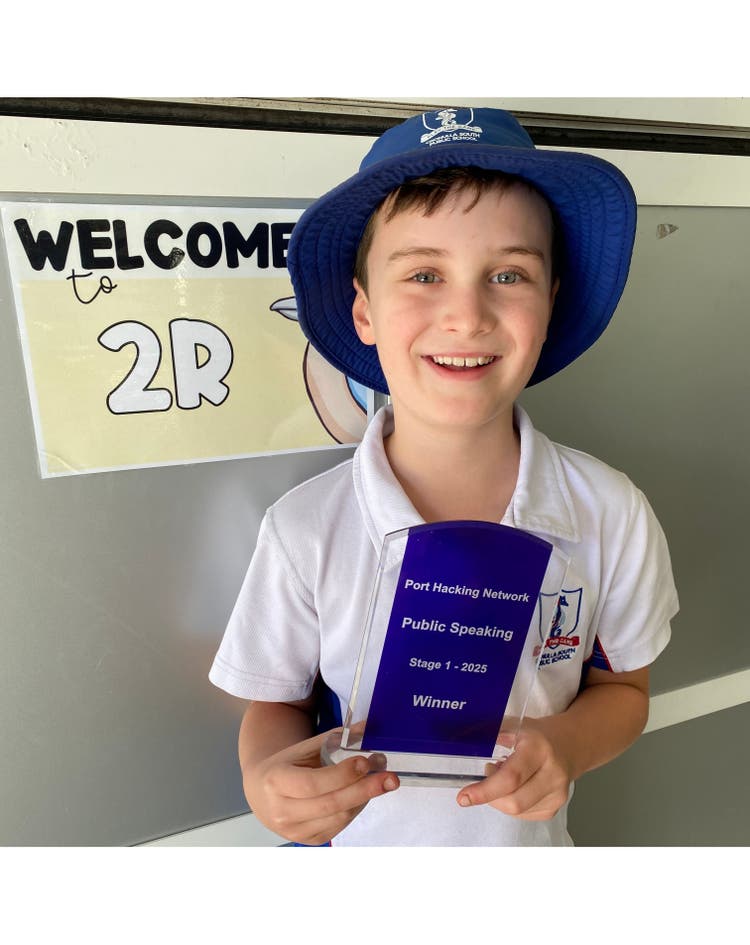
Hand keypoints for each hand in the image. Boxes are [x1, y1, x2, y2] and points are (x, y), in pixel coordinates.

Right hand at [244, 729, 398, 844]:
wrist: (262, 793)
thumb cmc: (287, 765)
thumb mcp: (304, 747)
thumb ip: (336, 738)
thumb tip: (368, 727)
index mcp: (276, 782)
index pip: (313, 783)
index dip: (341, 775)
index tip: (365, 762)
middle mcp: (282, 811)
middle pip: (331, 804)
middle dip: (364, 790)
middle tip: (390, 778)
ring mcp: (295, 831)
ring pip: (339, 817)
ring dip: (364, 798)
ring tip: (382, 781)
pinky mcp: (309, 841)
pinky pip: (340, 825)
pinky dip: (356, 808)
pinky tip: (363, 793)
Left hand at [456, 721, 572, 820]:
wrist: (572, 744)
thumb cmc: (540, 734)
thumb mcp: (517, 725)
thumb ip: (492, 733)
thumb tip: (463, 739)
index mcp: (539, 749)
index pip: (511, 778)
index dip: (485, 790)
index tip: (464, 796)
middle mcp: (552, 774)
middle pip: (514, 802)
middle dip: (490, 796)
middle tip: (486, 776)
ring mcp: (557, 793)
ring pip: (518, 811)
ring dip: (500, 798)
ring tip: (503, 777)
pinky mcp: (555, 806)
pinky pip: (524, 815)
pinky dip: (511, 803)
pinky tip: (515, 787)